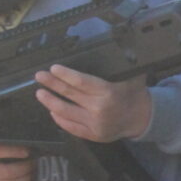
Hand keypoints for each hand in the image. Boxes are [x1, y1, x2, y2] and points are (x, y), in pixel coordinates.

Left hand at [34, 64, 152, 142]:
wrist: (141, 119)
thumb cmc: (134, 94)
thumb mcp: (134, 76)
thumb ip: (124, 64)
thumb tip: (120, 45)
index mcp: (109, 93)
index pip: (81, 82)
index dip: (65, 75)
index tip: (53, 68)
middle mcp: (99, 109)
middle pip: (70, 95)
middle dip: (52, 84)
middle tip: (39, 76)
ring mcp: (94, 124)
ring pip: (66, 112)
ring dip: (50, 102)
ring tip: (40, 93)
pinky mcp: (92, 135)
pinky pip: (71, 127)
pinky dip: (60, 119)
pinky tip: (52, 111)